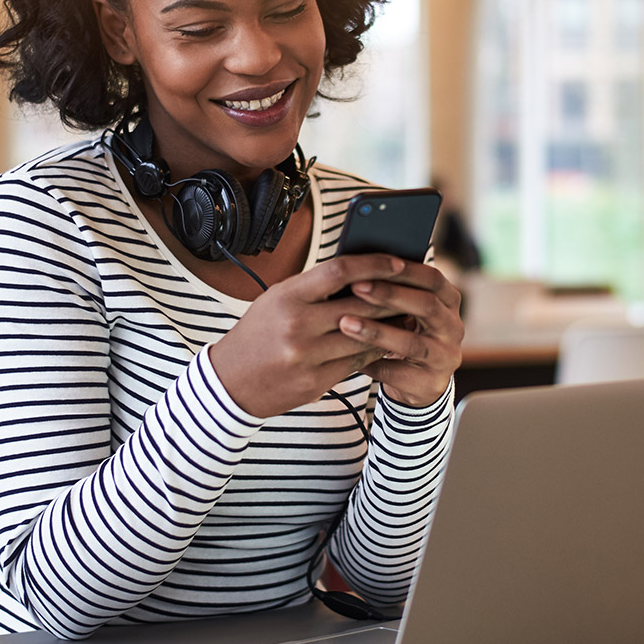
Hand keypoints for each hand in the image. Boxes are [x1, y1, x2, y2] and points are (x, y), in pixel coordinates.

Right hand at [208, 254, 412, 418]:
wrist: (229, 382)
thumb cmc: (258, 333)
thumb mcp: (278, 299)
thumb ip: (316, 288)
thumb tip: (364, 274)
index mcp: (287, 296)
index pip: (340, 271)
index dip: (374, 263)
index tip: (397, 260)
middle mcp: (297, 326)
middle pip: (360, 306)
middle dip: (392, 297)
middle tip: (414, 289)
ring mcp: (307, 357)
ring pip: (364, 337)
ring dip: (390, 327)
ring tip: (407, 315)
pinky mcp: (315, 383)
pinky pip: (356, 363)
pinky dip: (374, 351)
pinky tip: (385, 342)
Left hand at [337, 260, 463, 408]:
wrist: (417, 382)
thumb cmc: (403, 332)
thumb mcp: (405, 309)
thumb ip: (392, 290)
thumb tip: (354, 265)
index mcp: (448, 301)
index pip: (433, 278)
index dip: (405, 270)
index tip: (373, 263)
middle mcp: (453, 327)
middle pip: (427, 306)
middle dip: (389, 295)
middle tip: (356, 286)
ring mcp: (446, 357)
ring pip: (412, 343)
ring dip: (376, 331)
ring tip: (345, 323)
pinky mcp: (432, 383)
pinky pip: (398, 373)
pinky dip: (371, 363)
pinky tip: (347, 356)